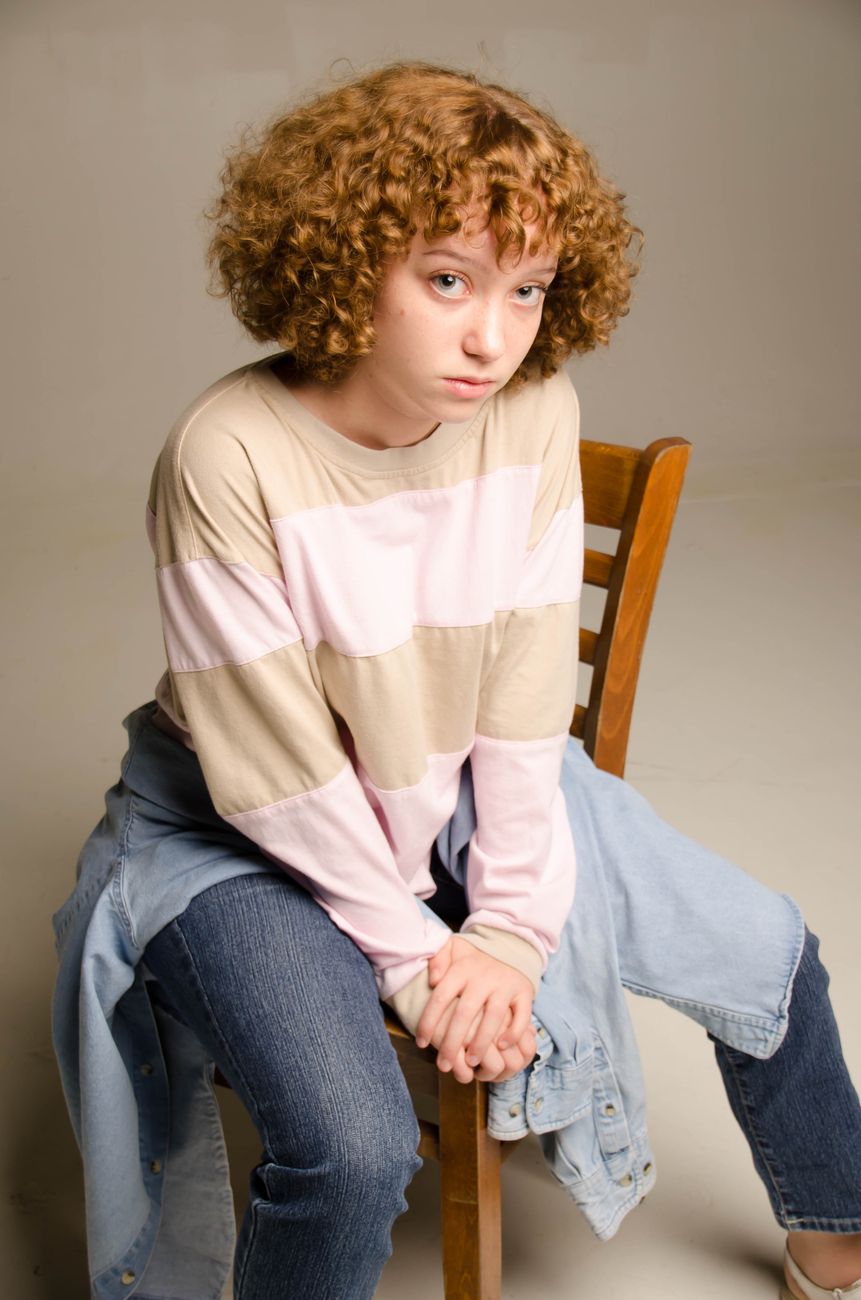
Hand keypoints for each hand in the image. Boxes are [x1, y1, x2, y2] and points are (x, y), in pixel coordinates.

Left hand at [415, 935, 534, 1079]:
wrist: (507, 949)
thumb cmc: (471, 960)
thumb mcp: (450, 949)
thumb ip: (437, 958)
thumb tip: (433, 980)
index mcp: (462, 967)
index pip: (441, 997)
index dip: (428, 1022)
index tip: (420, 1043)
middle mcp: (484, 976)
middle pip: (465, 1013)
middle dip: (452, 1042)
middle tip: (444, 1065)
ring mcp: (506, 984)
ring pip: (494, 1017)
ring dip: (481, 1043)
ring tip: (470, 1062)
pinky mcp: (524, 991)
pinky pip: (522, 1015)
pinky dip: (513, 1032)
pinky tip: (501, 1046)